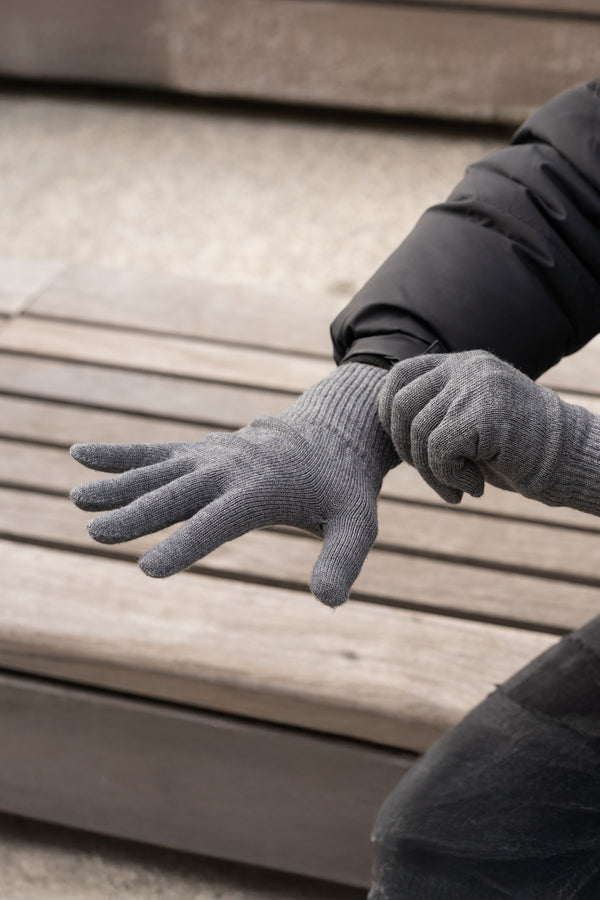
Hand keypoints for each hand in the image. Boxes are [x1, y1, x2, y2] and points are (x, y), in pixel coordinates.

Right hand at [70, 363, 397, 606]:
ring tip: (78, 499)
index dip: (184, 545)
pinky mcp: (201, 451)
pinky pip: (156, 452)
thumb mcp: (358, 524)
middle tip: (98, 533)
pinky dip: (121, 455)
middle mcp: (230, 468)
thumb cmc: (343, 487)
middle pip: (176, 494)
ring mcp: (212, 456)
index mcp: (263, 489)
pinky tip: (81, 456)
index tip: (149, 568)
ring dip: (119, 485)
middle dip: (138, 515)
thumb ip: (342, 560)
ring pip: (158, 471)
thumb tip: (330, 601)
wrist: (333, 432)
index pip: (218, 521)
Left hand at [378, 350, 569, 505]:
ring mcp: (477, 386)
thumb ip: (433, 412)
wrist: (566, 459)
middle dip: (405, 450)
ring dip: (432, 473)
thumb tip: (385, 425)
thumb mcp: (468, 419)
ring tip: (458, 487)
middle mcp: (467, 368)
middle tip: (433, 476)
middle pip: (402, 405)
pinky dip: (448, 477)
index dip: (387, 413)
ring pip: (419, 432)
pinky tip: (473, 488)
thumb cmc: (513, 448)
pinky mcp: (486, 412)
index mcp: (460, 364)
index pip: (400, 375)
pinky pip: (438, 449)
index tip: (404, 446)